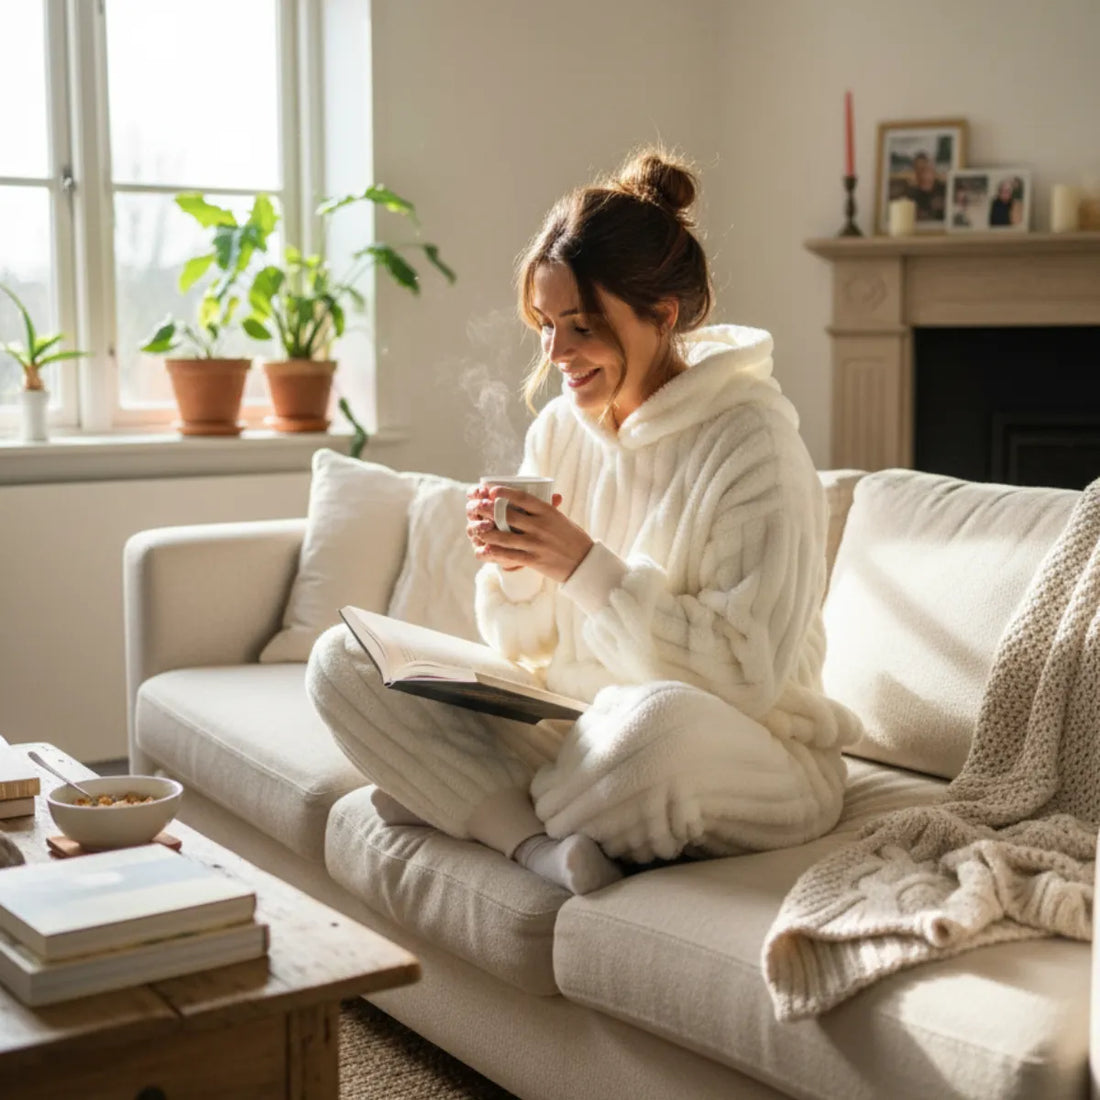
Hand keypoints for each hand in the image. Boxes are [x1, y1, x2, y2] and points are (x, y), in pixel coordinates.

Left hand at [465, 485, 592, 582]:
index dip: (505, 493)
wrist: (585, 563)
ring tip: (474, 528)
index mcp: (548, 512)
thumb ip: (545, 510)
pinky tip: (483, 550)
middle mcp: (541, 526)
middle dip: (489, 510)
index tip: (492, 490)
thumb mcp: (561, 519)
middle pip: (509, 515)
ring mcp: (536, 543)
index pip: (523, 498)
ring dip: (487, 532)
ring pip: (505, 536)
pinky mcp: (533, 559)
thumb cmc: (573, 538)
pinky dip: (494, 552)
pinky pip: (509, 555)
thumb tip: (528, 499)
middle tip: (476, 506)